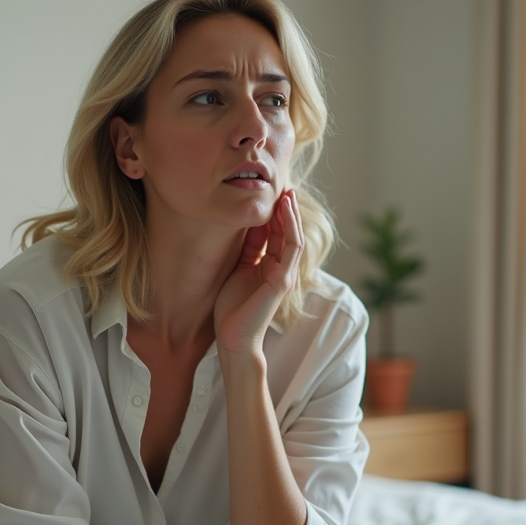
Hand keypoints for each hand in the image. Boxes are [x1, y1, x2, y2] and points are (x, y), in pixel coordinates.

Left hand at [213, 189, 303, 355]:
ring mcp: (284, 275)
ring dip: (291, 214)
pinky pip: (291, 248)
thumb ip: (248, 249)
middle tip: (281, 185)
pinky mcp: (282, 280)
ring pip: (293, 237)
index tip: (268, 193)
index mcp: (269, 266)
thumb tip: (248, 224)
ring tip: (287, 193)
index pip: (275, 234)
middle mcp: (281, 269)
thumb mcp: (238, 269)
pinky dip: (290, 227)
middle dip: (285, 209)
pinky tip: (285, 211)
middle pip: (286, 232)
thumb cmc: (232, 309)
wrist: (233, 338)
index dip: (273, 213)